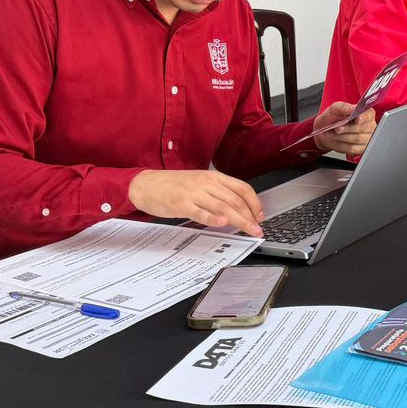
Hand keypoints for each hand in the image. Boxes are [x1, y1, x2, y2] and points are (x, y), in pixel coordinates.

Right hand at [129, 169, 263, 236]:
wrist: (146, 184)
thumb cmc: (172, 185)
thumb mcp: (199, 183)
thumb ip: (217, 193)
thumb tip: (237, 207)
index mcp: (213, 177)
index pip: (241, 188)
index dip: (254, 203)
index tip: (260, 215)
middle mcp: (206, 183)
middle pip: (235, 200)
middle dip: (250, 216)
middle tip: (258, 229)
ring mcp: (194, 194)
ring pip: (223, 207)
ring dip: (239, 221)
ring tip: (249, 231)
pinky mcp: (182, 204)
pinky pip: (200, 212)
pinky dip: (213, 219)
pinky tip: (223, 224)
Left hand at [310, 102, 375, 156]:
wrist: (325, 131)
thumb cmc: (333, 118)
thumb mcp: (335, 109)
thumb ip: (344, 107)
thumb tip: (353, 109)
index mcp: (366, 113)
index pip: (369, 115)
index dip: (364, 117)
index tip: (357, 119)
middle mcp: (369, 126)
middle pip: (362, 128)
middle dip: (348, 128)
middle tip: (337, 128)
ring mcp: (367, 139)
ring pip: (357, 139)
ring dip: (343, 136)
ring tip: (334, 133)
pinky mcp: (361, 149)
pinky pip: (352, 148)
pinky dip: (342, 144)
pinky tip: (336, 140)